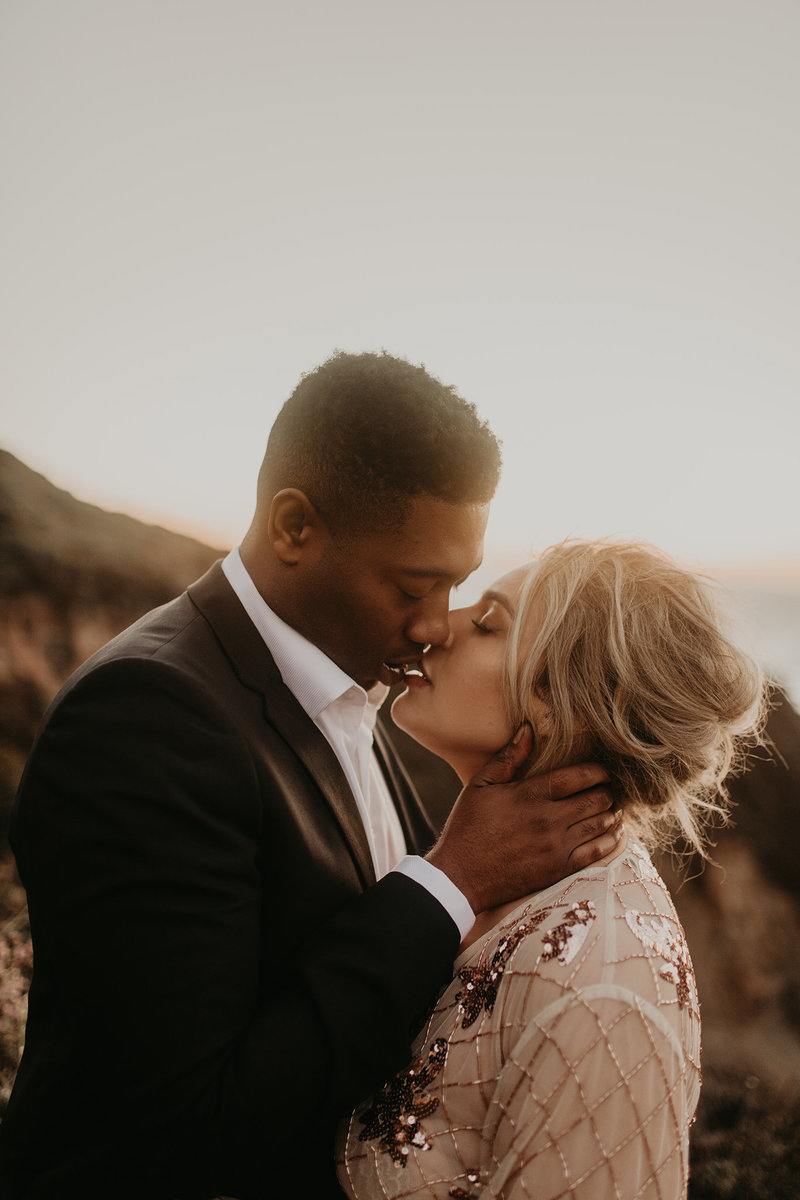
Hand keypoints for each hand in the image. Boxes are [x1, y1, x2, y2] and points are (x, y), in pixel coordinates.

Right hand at [425, 724, 622, 913]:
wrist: (460, 877)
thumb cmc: (467, 828)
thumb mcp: (480, 786)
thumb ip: (507, 758)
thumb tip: (528, 729)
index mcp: (529, 795)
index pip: (578, 776)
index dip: (598, 770)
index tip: (603, 769)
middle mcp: (547, 819)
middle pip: (596, 799)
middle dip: (607, 790)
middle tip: (609, 787)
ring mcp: (555, 847)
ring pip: (600, 824)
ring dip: (611, 813)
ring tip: (612, 806)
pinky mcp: (558, 870)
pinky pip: (596, 852)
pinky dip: (610, 839)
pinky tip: (615, 831)